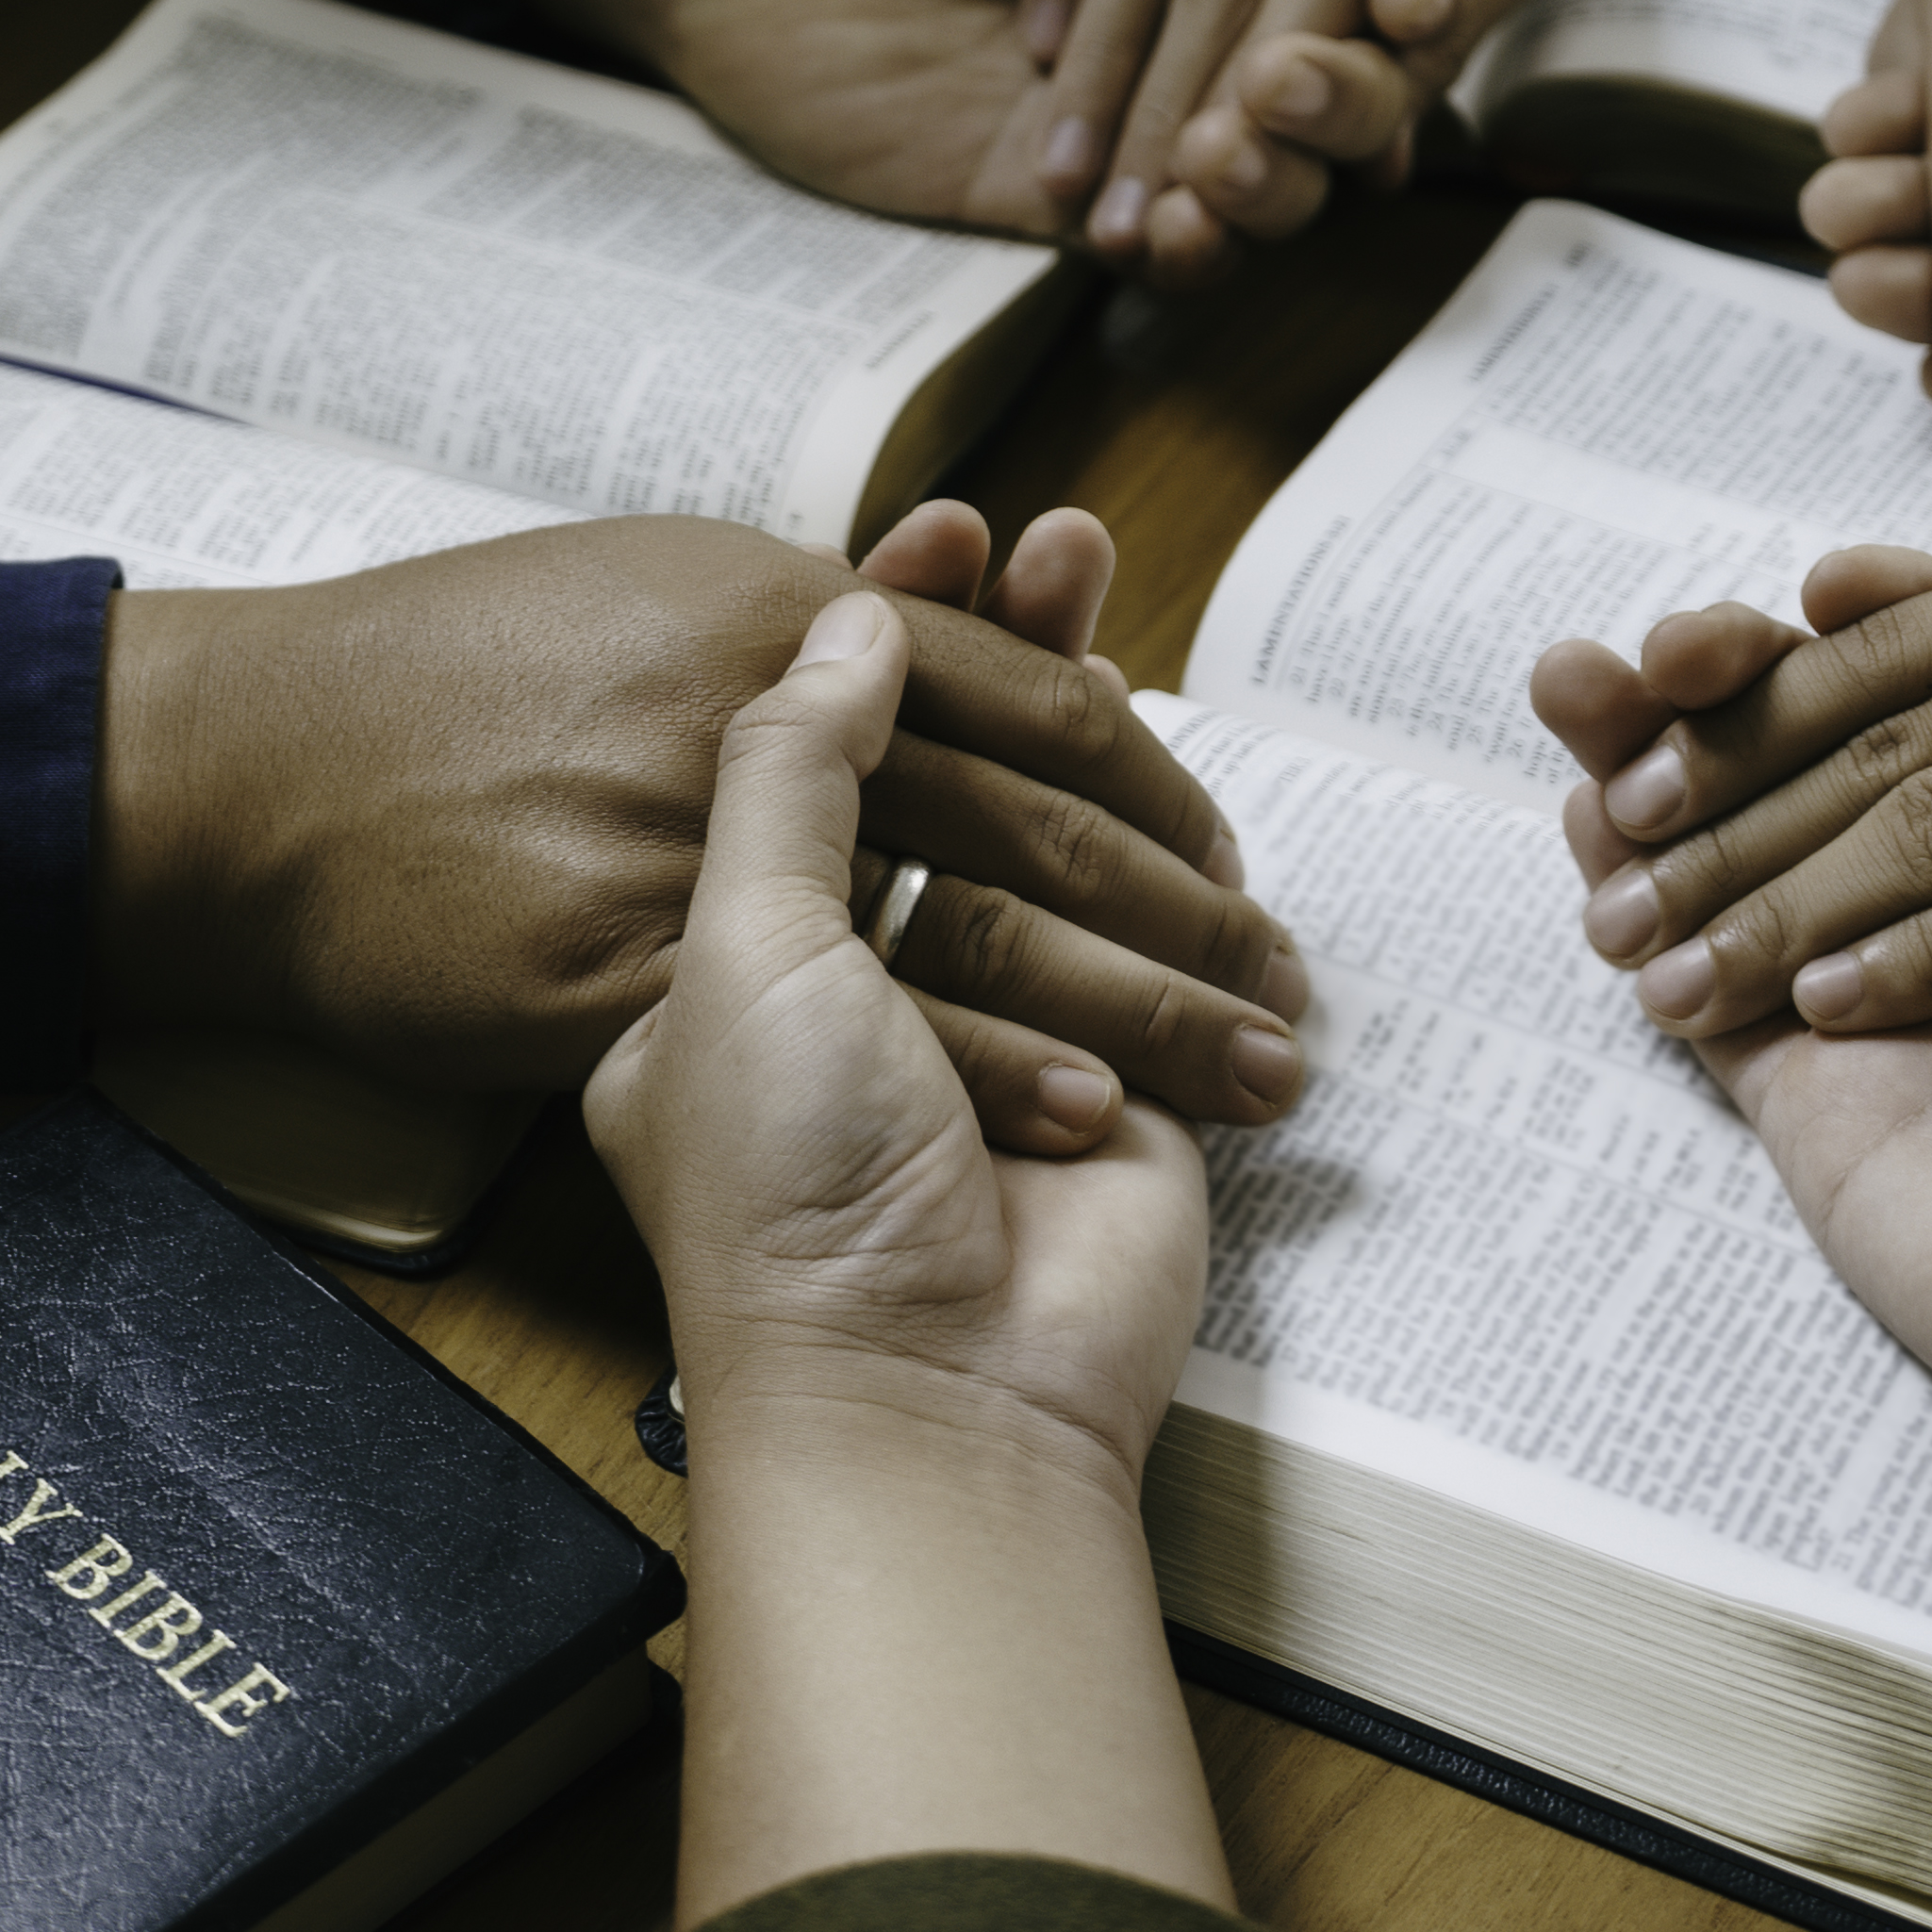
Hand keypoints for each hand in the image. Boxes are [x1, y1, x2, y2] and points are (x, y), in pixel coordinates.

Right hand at [93, 506, 1309, 1134]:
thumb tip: (945, 568)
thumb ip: (795, 613)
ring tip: (1253, 1030)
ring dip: (1134, 987)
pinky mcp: (651, 1005)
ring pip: (981, 922)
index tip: (1198, 795)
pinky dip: (999, 1074)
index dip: (1109, 731)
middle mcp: (740, 748)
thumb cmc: (431, 694)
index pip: (987, 678)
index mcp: (744, 627)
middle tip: (1270, 931)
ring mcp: (695, 881)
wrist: (251, 801)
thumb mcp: (637, 610)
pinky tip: (1100, 1104)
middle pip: (1017, 801)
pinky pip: (861, 1045)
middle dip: (1165, 873)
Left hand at [525, 0, 1300, 234]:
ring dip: (1274, 185)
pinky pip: (1162, 242)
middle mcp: (1194, 1)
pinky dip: (1187, 250)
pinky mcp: (1065, 196)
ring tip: (1223, 167)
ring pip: (1267, 171)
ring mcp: (1137, 105)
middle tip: (1293, 91)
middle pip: (1325, 72)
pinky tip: (1167, 229)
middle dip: (1335, 96)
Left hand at [588, 584, 1232, 1925]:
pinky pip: (1162, 962)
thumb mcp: (746, 947)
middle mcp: (860, 998)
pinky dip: (1192, 890)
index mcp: (733, 969)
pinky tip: (1199, 794)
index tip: (946, 535)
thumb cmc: (794, 1192)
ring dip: (1108, 756)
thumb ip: (792, 774)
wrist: (931, 1396)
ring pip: (1065, 859)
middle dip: (1013, 670)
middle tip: (1061, 542)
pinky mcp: (1117, 1091)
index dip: (882, 649)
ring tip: (1118, 610)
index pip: (818, 764)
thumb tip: (849, 616)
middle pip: (953, 790)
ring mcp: (995, 1040)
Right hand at [1705, 585, 1931, 1931]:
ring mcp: (1891, 993)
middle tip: (1661, 648)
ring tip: (1568, 681)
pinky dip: (1629, 898)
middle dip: (1725, 684)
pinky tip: (1583, 828)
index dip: (1872, 622)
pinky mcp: (1818, 1096)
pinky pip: (1699, 982)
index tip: (1819, 583)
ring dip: (1642, 766)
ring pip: (1737, 849)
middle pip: (1823, 751)